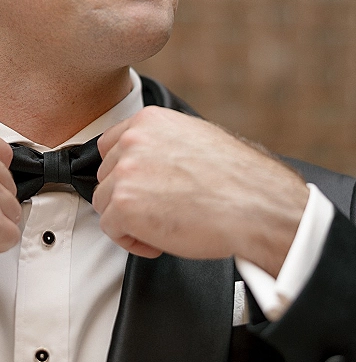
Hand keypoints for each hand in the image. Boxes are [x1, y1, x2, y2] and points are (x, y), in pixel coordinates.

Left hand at [93, 107, 308, 276]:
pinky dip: (132, 241)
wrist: (257, 206)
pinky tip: (159, 241)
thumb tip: (154, 159)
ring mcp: (126, 171)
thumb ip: (167, 143)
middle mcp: (134, 140)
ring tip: (161, 228)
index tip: (138, 188)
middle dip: (128, 196)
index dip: (124, 172)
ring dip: (128, 220)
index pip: (111, 144)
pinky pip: (111, 229)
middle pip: (106, 175)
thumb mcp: (200, 139)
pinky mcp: (124, 204)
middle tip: (157, 211)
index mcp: (151, 120)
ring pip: (104, 202)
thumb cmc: (240, 180)